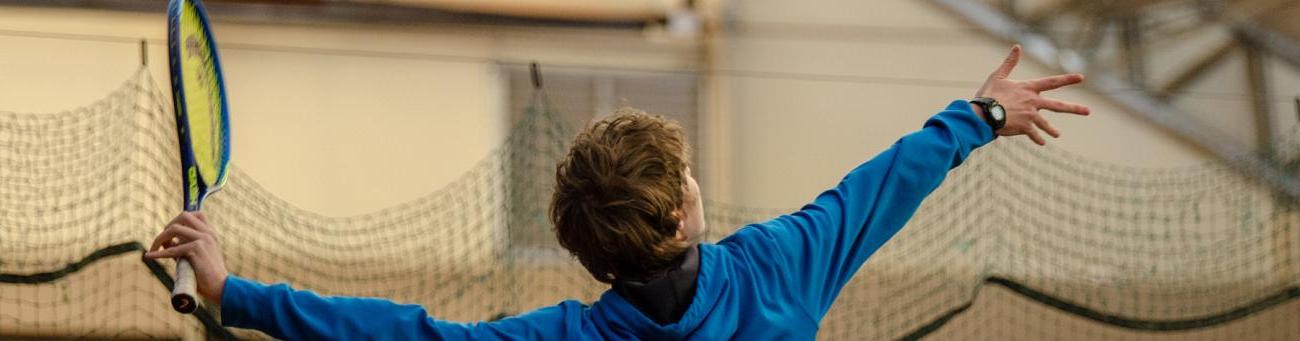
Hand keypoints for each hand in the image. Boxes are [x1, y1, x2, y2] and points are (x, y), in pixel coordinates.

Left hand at [145, 211, 227, 302]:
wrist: (221, 286)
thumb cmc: (208, 275)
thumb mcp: (198, 256)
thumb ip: (185, 246)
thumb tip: (167, 242)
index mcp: (211, 233)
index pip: (196, 214)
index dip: (180, 219)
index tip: (170, 231)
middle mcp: (208, 233)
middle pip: (184, 216)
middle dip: (168, 225)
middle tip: (161, 240)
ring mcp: (203, 239)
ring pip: (175, 228)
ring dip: (160, 238)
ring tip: (154, 249)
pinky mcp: (197, 249)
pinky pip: (172, 249)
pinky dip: (158, 254)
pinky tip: (149, 256)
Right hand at [975, 45, 1090, 144]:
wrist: (985, 114)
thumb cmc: (990, 94)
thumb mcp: (998, 76)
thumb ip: (1009, 62)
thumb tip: (1017, 47)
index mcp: (1029, 89)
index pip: (1052, 82)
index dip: (1067, 79)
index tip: (1081, 78)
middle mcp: (1033, 102)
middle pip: (1058, 105)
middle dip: (1074, 108)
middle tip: (1088, 111)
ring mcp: (1030, 116)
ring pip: (1046, 123)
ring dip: (1051, 130)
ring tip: (1057, 134)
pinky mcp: (1024, 128)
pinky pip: (1034, 134)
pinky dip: (1037, 138)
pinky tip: (1041, 143)